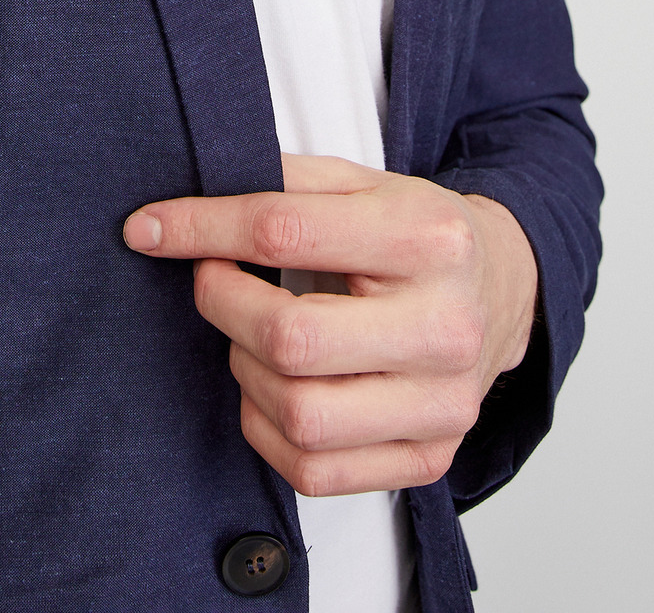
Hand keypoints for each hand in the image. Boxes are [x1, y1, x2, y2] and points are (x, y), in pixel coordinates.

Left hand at [122, 153, 537, 496]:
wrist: (504, 288)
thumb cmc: (419, 233)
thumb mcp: (365, 182)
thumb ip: (285, 182)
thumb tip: (184, 205)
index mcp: (426, 238)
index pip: (286, 231)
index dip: (201, 228)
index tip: (149, 228)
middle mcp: (444, 327)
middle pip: (291, 338)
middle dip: (224, 305)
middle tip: (214, 282)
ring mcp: (443, 404)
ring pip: (300, 415)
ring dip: (245, 371)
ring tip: (252, 335)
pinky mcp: (431, 457)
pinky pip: (315, 473)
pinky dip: (267, 431)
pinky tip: (270, 389)